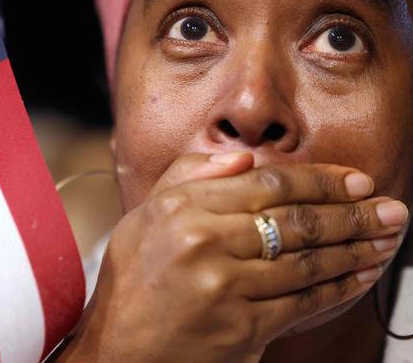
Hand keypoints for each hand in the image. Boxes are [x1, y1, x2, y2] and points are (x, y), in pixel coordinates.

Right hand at [53, 152, 407, 362]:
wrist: (117, 348)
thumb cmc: (132, 281)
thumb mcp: (145, 214)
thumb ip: (188, 175)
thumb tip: (244, 159)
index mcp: (182, 207)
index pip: (269, 183)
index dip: (322, 181)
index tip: (357, 182)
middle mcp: (204, 240)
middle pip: (297, 219)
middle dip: (353, 213)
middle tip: (391, 209)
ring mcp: (225, 286)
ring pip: (308, 261)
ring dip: (355, 249)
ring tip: (386, 239)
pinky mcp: (242, 328)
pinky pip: (303, 302)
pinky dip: (339, 288)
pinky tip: (360, 276)